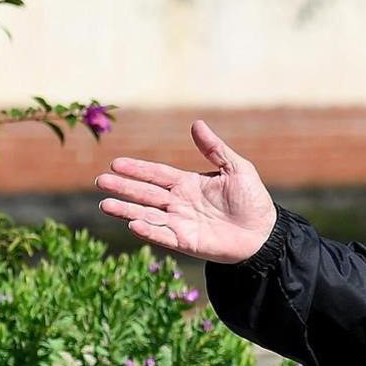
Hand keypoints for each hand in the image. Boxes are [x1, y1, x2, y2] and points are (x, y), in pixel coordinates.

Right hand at [96, 120, 277, 263]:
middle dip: (123, 187)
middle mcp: (179, 202)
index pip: (157, 174)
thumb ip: (215, 149)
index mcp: (188, 183)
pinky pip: (163, 235)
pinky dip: (148, 230)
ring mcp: (180, 223)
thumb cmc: (253, 199)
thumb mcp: (236, 168)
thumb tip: (196, 123)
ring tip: (105, 204)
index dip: (137, 169)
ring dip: (126, 210)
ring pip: (147, 214)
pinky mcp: (186, 242)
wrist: (264, 232)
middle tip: (101, 181)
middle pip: (146, 193)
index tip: (116, 163)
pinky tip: (133, 223)